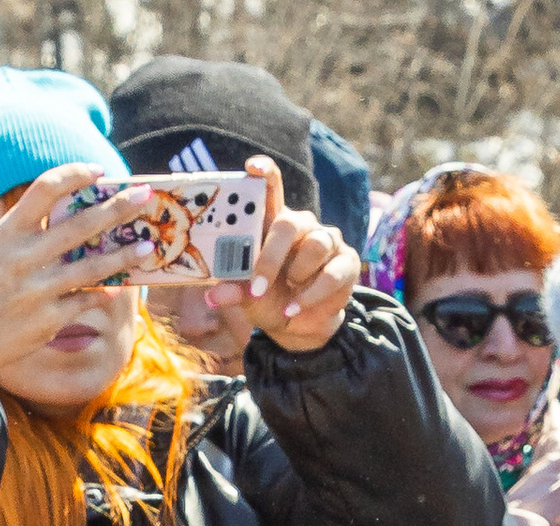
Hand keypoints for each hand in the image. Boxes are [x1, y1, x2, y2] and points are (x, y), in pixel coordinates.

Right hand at [0, 163, 147, 386]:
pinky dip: (104, 293)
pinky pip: (85, 301)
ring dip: (124, 255)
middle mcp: (22, 259)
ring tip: (148, 246)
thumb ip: (25, 232)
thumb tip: (73, 215)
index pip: (45, 189)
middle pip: (80, 224)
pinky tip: (119, 286)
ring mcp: (36, 291)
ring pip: (92, 267)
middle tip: (145, 195)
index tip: (100, 171)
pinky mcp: (47, 321)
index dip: (75, 174)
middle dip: (117, 208)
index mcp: (6, 233)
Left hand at [232, 156, 357, 353]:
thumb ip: (234, 290)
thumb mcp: (248, 296)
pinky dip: (310, 296)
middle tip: (257, 287)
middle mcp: (302, 226)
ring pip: (315, 245)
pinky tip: (295, 308)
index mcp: (274, 224)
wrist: (298, 325)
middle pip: (289, 224)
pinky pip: (331, 274)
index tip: (252, 168)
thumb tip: (213, 295)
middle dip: (271, 257)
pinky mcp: (346, 262)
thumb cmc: (269, 299)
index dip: (265, 173)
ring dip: (297, 274)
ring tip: (287, 295)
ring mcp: (327, 241)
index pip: (271, 188)